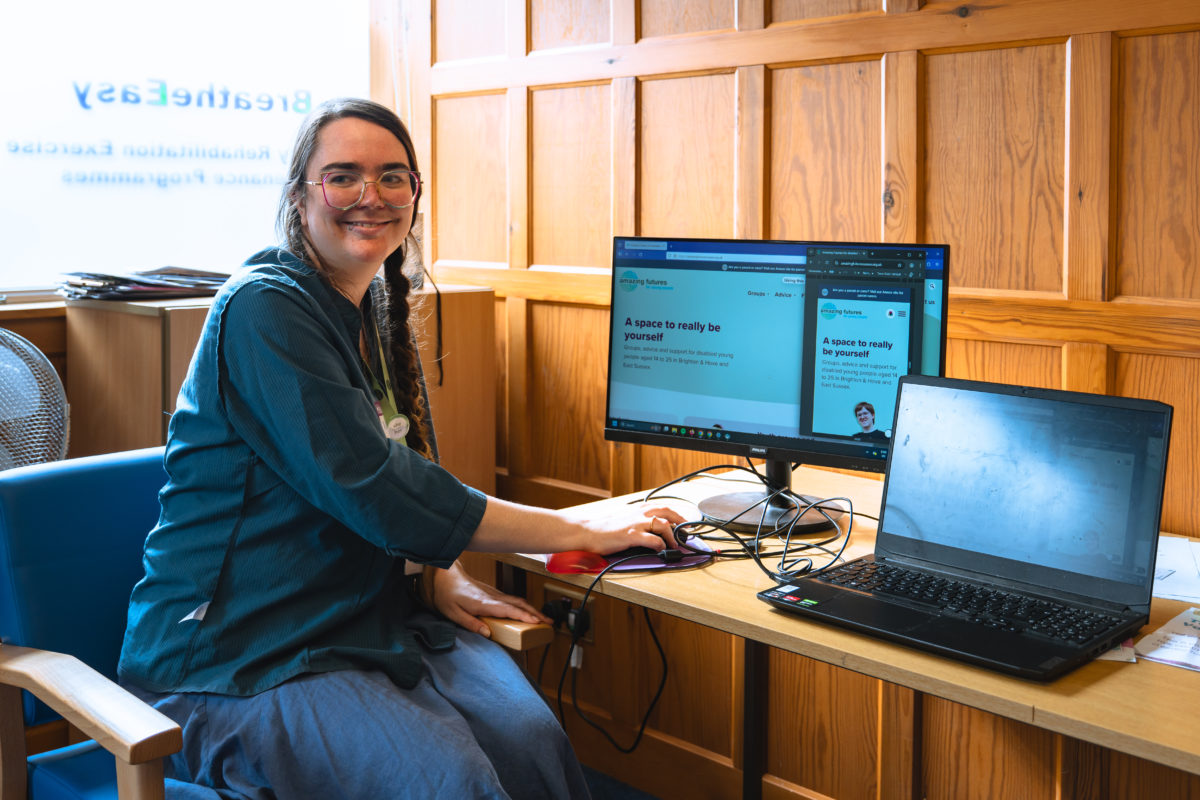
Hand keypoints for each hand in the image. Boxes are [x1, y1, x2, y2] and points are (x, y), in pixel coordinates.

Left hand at [428, 561, 548, 636]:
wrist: (445, 575)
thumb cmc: (447, 594)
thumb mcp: (453, 613)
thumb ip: (470, 624)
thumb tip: (488, 633)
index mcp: (483, 602)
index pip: (508, 609)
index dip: (523, 615)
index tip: (536, 622)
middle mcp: (492, 596)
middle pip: (519, 603)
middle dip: (536, 613)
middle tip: (549, 623)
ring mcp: (494, 593)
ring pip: (518, 600)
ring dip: (533, 609)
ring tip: (544, 620)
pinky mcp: (494, 593)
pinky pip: (513, 600)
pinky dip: (524, 606)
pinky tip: (529, 613)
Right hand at [572, 504, 687, 555]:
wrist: (587, 532)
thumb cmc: (604, 528)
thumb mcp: (624, 518)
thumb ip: (638, 520)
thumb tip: (652, 528)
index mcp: (638, 508)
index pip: (663, 507)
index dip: (677, 515)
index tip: (684, 523)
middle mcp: (639, 513)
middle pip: (668, 512)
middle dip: (681, 522)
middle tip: (687, 533)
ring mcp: (635, 524)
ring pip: (663, 525)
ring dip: (672, 536)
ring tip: (675, 545)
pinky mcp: (631, 536)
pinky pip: (652, 540)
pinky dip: (661, 545)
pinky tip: (661, 550)